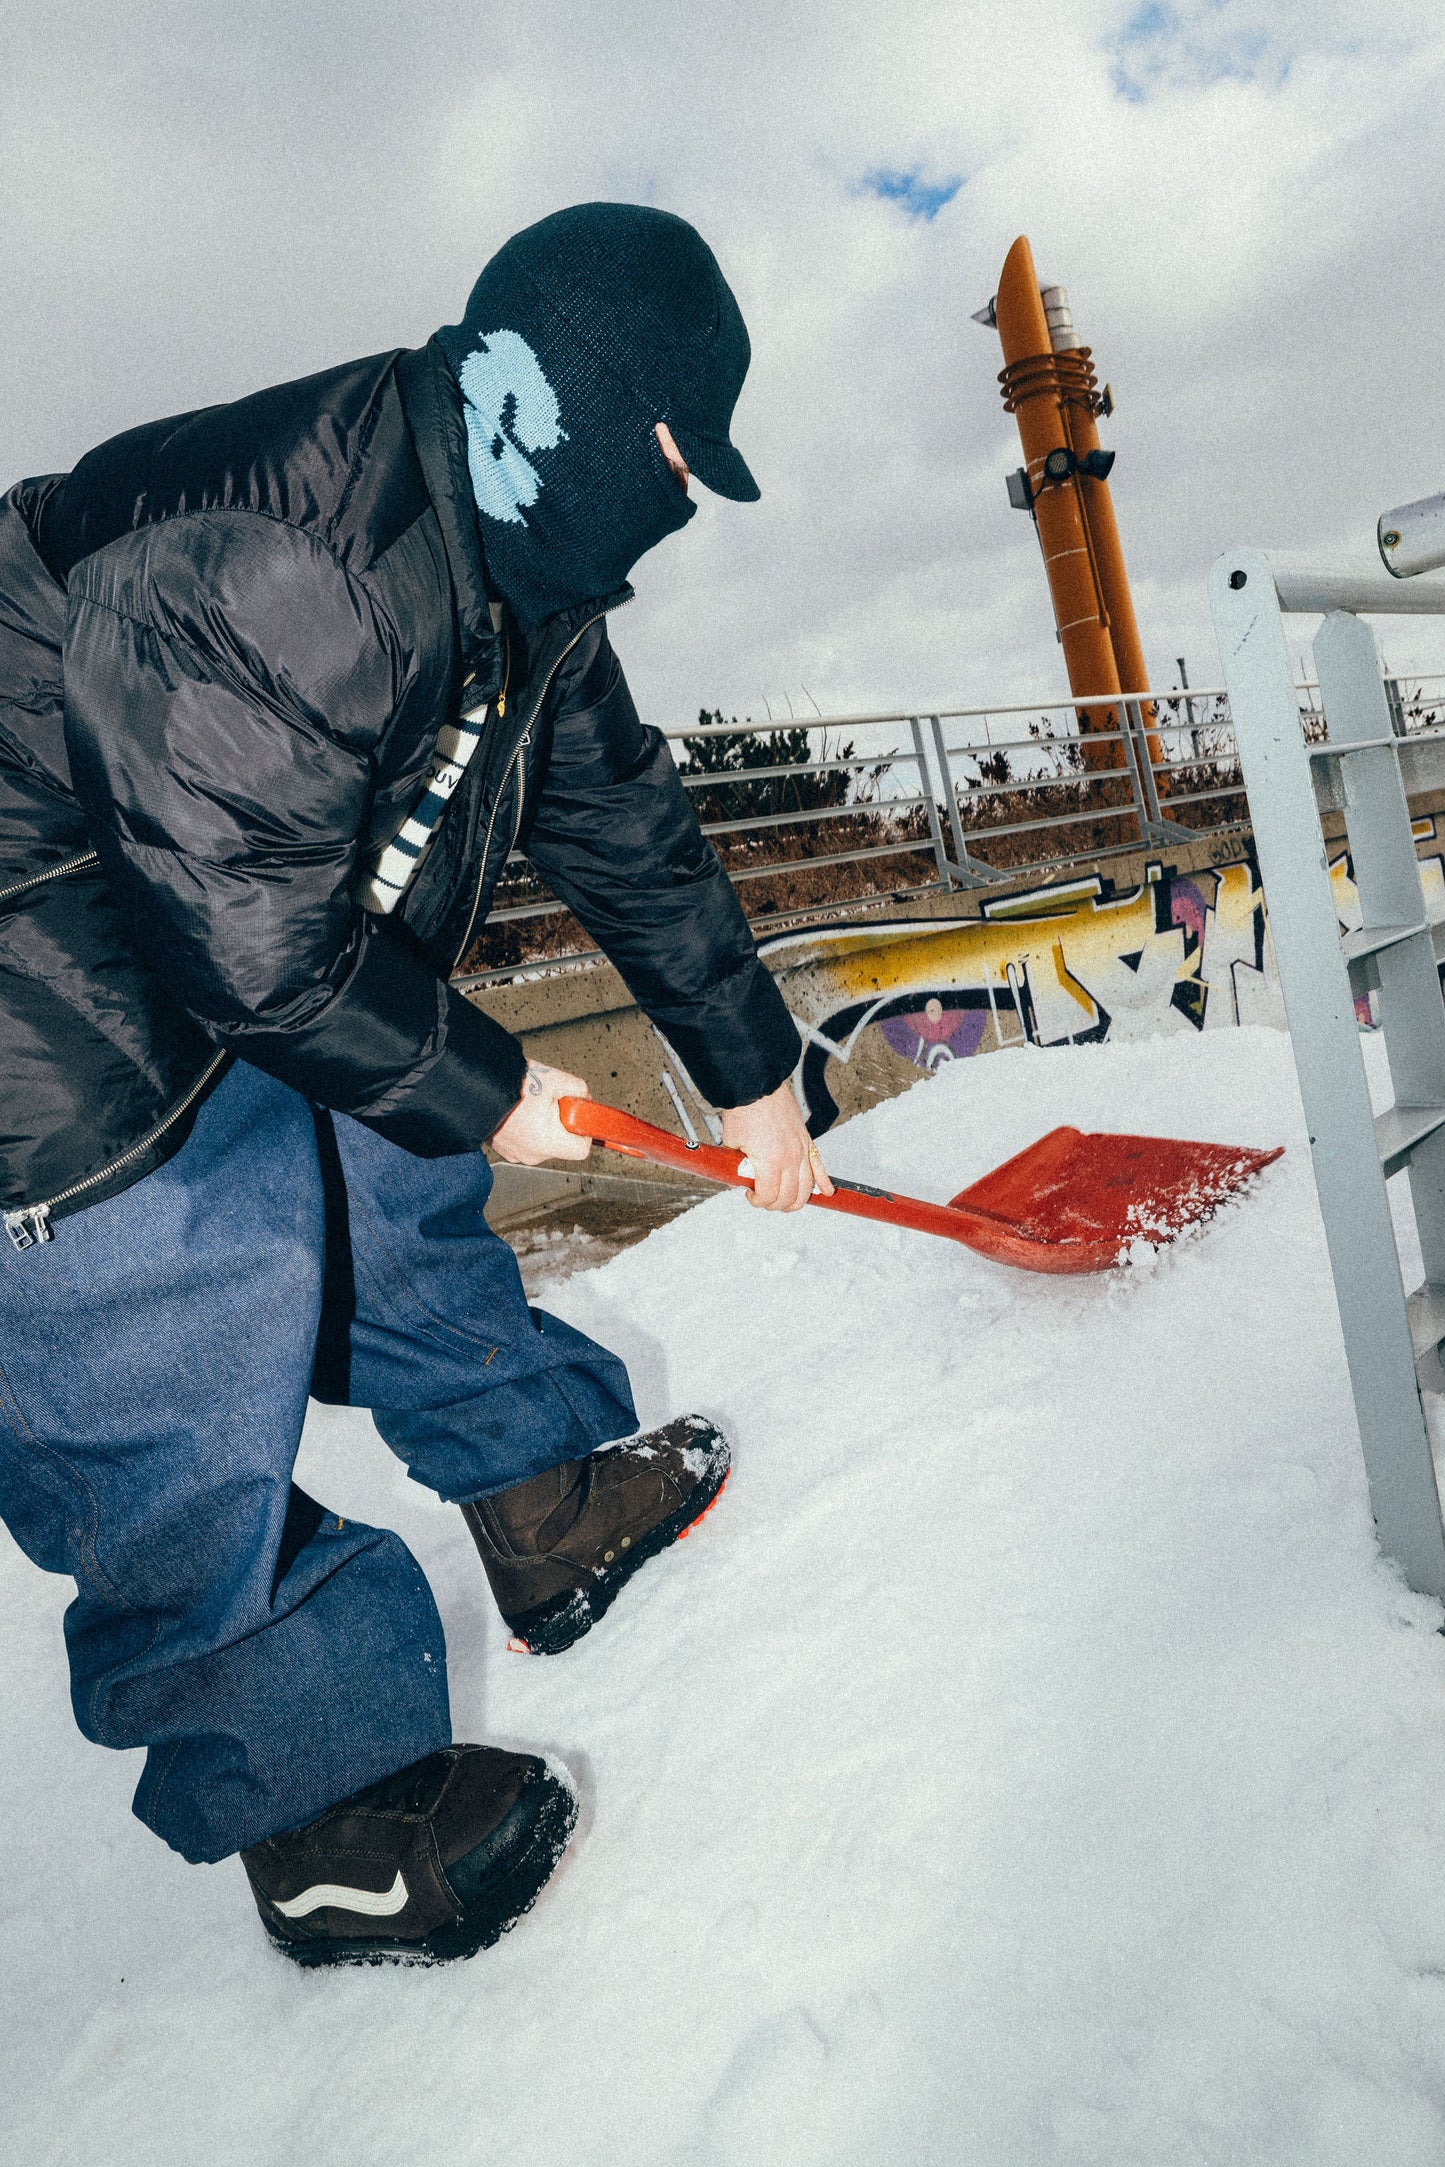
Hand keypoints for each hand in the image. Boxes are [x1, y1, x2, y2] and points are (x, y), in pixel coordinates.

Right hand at [490, 1062, 592, 1166]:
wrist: (473, 1084)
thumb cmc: (509, 1084)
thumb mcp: (554, 1079)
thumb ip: (578, 1089)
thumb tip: (583, 1096)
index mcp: (546, 1143)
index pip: (581, 1149)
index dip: (584, 1130)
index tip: (579, 1115)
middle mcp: (530, 1154)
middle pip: (561, 1144)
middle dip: (561, 1122)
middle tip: (550, 1101)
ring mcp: (514, 1153)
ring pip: (543, 1141)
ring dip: (543, 1123)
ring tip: (531, 1102)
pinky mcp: (503, 1148)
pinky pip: (525, 1139)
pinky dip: (527, 1126)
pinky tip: (519, 1109)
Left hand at [720, 1080, 833, 1212]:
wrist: (758, 1085)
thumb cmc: (744, 1110)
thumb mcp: (732, 1143)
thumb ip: (735, 1167)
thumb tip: (736, 1181)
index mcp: (770, 1161)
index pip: (769, 1196)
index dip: (757, 1201)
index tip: (749, 1194)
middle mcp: (790, 1158)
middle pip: (789, 1197)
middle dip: (775, 1204)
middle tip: (764, 1198)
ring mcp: (802, 1150)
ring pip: (806, 1188)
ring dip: (796, 1199)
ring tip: (784, 1199)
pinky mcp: (807, 1141)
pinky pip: (819, 1167)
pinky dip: (823, 1182)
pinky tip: (826, 1192)